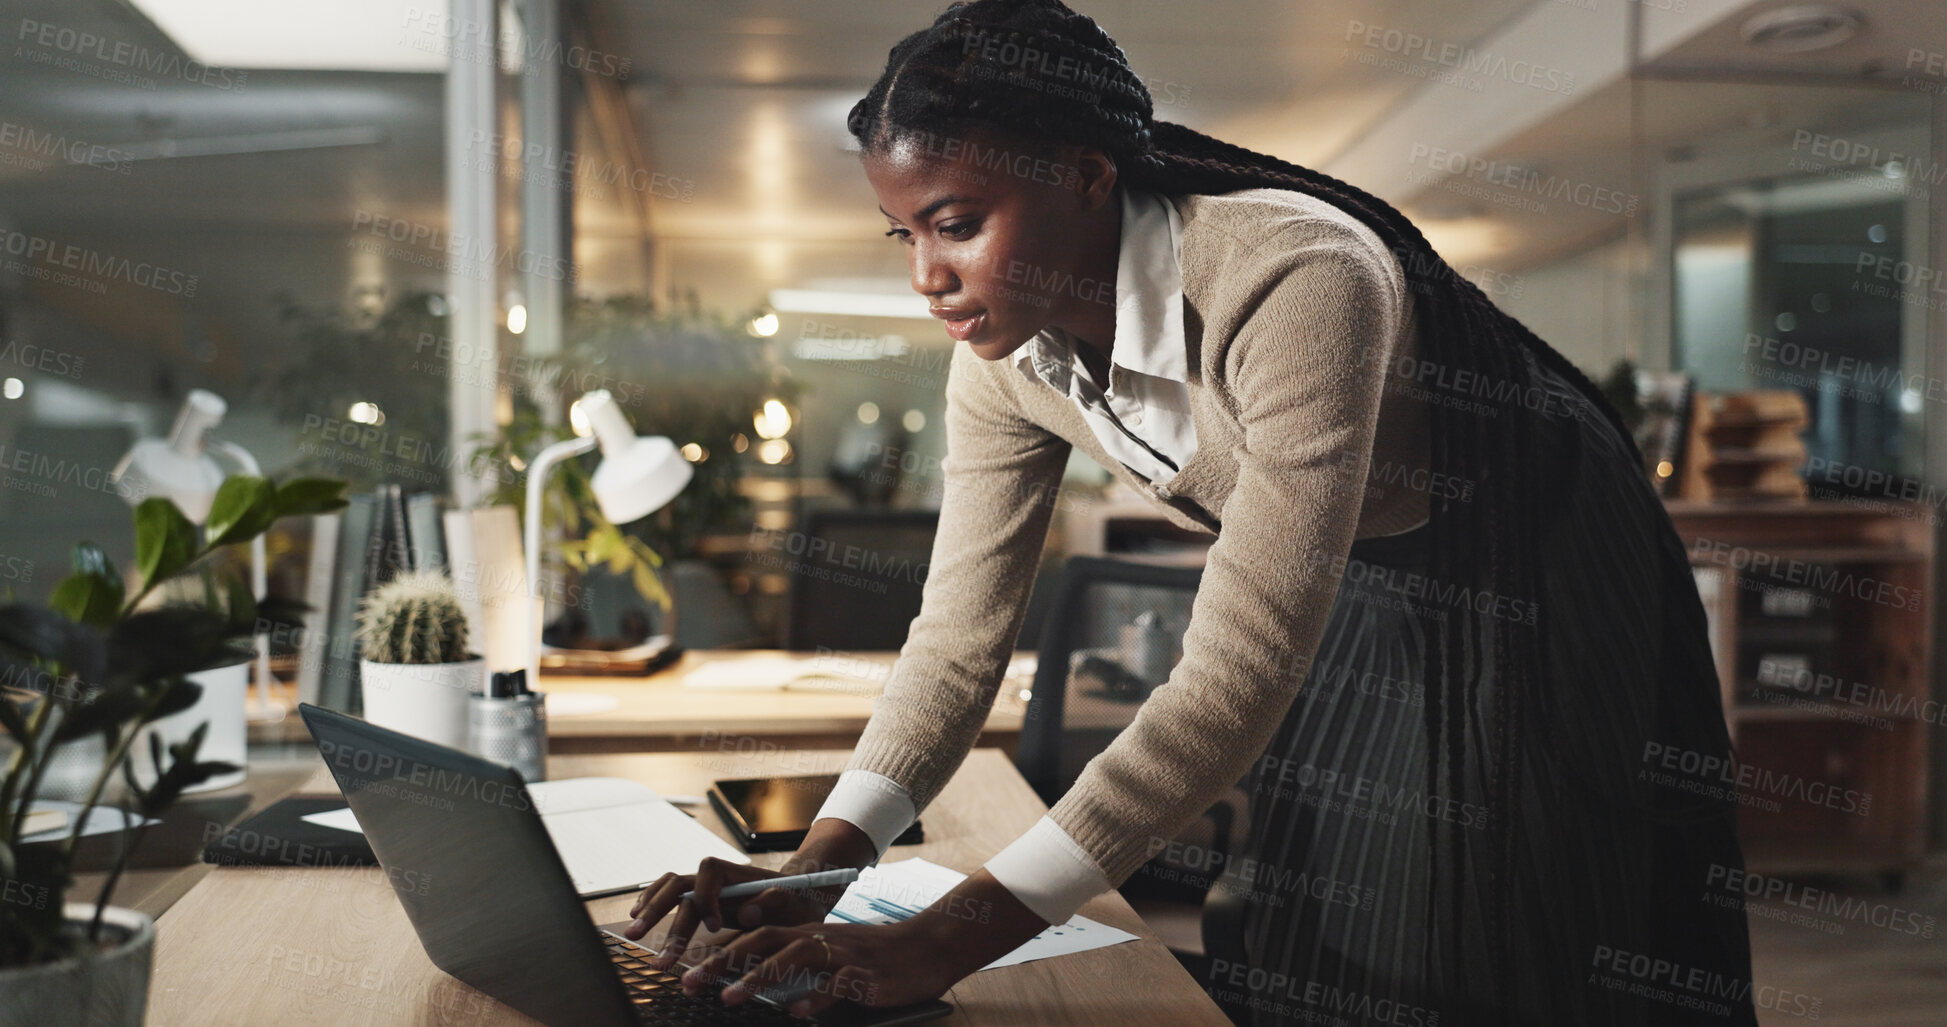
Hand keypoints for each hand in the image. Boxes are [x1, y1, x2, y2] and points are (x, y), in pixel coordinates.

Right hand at [623, 857, 850, 969]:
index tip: (716, 925)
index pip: (709, 872)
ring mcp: (707, 888)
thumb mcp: (797, 902)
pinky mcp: (702, 901)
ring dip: (650, 909)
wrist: (799, 895)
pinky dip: (653, 903)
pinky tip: (639, 917)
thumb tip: (747, 909)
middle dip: (659, 909)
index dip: (707, 897)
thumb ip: (775, 901)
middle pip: (680, 883)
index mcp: (739, 873)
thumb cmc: (799, 899)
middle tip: (643, 935)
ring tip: (634, 933)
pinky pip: (671, 895)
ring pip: (670, 889)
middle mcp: (718, 878)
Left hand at [678, 919, 962, 1018]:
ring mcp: (842, 954)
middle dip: (724, 961)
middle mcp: (819, 939)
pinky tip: (798, 1012)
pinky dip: (816, 997)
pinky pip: (837, 983)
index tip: (689, 972)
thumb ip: (798, 966)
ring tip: (731, 996)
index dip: (721, 952)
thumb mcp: (831, 957)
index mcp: (807, 934)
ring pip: (795, 956)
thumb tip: (761, 986)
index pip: (756, 936)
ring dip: (759, 976)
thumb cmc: (875, 958)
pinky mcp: (865, 972)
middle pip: (764, 940)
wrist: (926, 948)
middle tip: (692, 982)